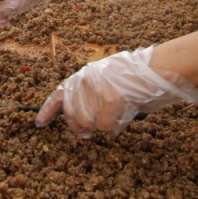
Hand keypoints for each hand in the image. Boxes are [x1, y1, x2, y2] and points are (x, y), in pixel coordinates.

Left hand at [36, 46, 197, 136]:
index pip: (60, 94)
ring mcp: (96, 90)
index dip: (48, 110)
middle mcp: (86, 81)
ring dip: (102, 125)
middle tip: (93, 129)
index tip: (39, 124)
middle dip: (81, 127)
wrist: (159, 69)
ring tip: (117, 113)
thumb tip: (80, 120)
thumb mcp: (108, 79)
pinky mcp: (109, 100)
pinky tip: (125, 114)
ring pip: (89, 124)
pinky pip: (105, 127)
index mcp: (84, 75)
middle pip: (74, 117)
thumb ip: (91, 94)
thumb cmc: (138, 77)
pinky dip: (115, 126)